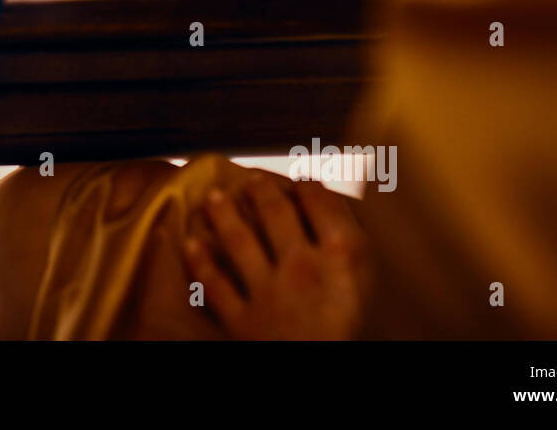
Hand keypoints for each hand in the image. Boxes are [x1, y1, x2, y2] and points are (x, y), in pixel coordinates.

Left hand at [182, 173, 371, 339]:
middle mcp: (305, 267)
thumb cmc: (351, 332)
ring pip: (238, 240)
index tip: (298, 180)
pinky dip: (199, 262)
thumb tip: (331, 200)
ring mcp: (271, 294)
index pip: (319, 199)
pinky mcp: (243, 322)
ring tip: (214, 198)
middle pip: (274, 212)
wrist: (322, 377)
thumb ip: (348, 241)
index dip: (306, 184)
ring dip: (222, 214)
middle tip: (250, 179)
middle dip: (259, 190)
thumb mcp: (366, 284)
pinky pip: (215, 285)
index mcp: (344, 255)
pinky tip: (190, 243)